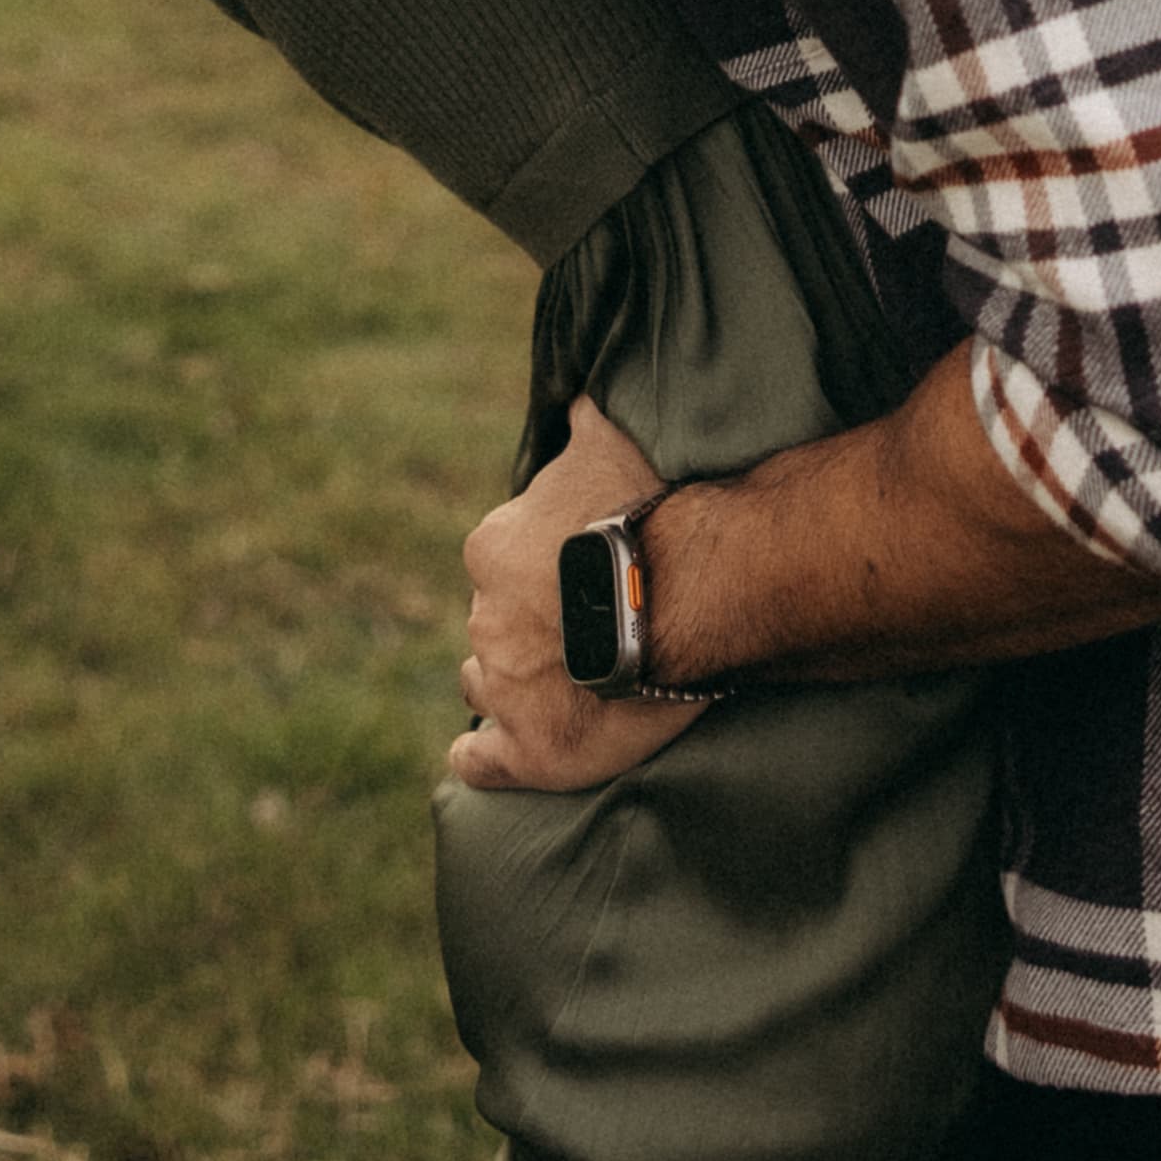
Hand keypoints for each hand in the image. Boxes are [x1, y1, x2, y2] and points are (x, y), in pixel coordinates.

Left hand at [450, 393, 708, 792]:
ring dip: (509, 682)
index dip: (531, 570)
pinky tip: (481, 757)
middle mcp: (485, 619)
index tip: (566, 573)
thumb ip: (584, 419)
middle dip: (523, 626)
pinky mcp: (529, 749)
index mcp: (492, 550)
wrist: (681, 598)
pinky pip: (480, 761)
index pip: (496, 563)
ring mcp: (504, 686)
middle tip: (574, 628)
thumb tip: (577, 399)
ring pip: (485, 684)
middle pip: (493, 624)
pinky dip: (480, 760)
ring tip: (552, 685)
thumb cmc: (649, 514)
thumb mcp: (609, 440)